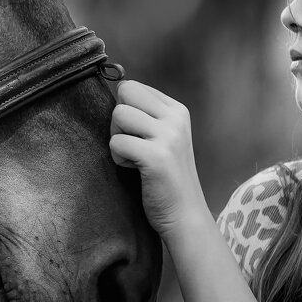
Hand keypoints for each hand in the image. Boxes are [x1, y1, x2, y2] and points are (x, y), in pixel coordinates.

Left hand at [109, 79, 207, 238]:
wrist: (185, 215)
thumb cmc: (165, 178)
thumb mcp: (163, 137)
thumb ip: (146, 114)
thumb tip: (118, 86)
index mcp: (177, 110)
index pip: (133, 86)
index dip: (126, 110)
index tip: (139, 135)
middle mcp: (176, 118)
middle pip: (125, 93)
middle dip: (118, 119)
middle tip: (132, 144)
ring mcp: (168, 136)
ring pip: (118, 115)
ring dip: (117, 139)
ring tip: (135, 158)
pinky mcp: (157, 156)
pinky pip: (116, 142)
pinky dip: (118, 158)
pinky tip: (135, 169)